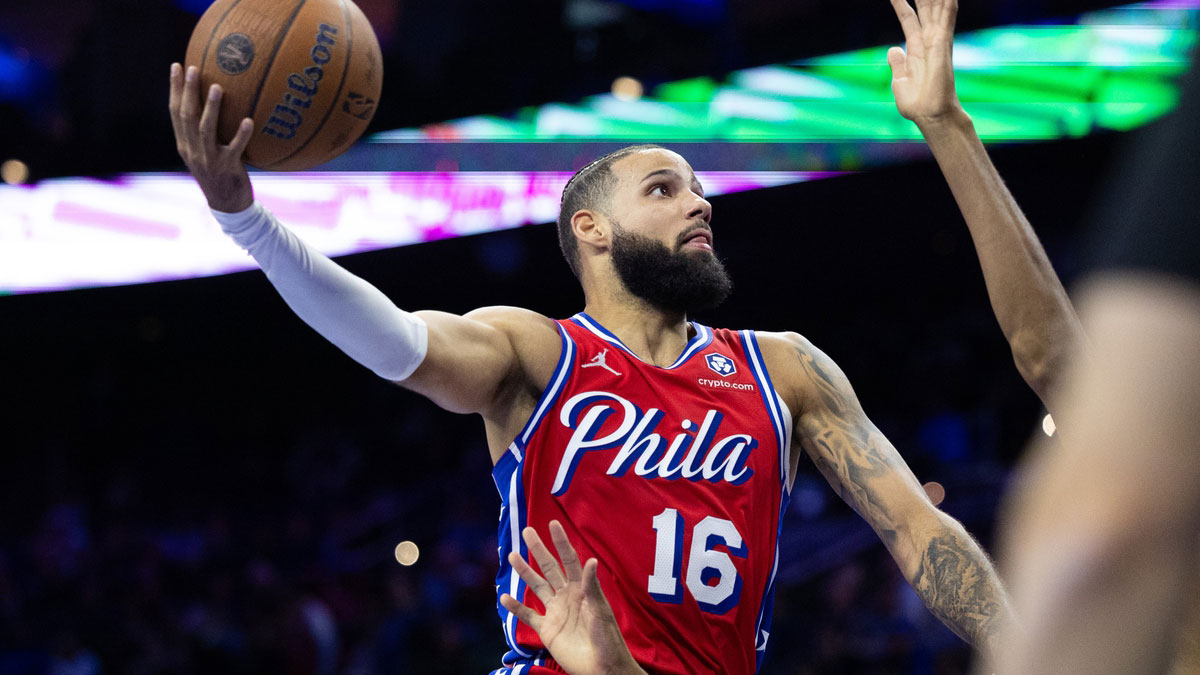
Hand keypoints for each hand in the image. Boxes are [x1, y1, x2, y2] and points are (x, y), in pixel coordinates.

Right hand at [167, 63, 254, 212]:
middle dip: (188, 91)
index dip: (175, 89)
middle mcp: (192, 151)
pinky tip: (249, 120)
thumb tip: (218, 101)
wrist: (228, 206)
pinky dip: (242, 134)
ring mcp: (209, 160)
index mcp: (184, 145)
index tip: (176, 66)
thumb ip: (207, 131)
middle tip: (193, 68)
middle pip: (186, 116)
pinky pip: (235, 148)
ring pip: (205, 130)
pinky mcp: (227, 168)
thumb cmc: (221, 173)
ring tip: (218, 87)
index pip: (175, 112)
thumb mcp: (207, 152)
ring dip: (211, 107)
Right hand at [499, 521, 646, 674]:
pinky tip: (505, 598)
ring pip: (537, 587)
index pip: (570, 560)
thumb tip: (590, 560)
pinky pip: (529, 616)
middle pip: (550, 568)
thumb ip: (592, 587)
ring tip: (512, 556)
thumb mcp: (600, 611)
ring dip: (525, 572)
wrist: (602, 668)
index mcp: (582, 589)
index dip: (561, 542)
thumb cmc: (607, 639)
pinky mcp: (547, 630)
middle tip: (527, 531)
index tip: (553, 524)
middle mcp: (567, 596)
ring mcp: (556, 612)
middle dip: (538, 550)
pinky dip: (516, 607)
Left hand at [886, 0, 965, 127]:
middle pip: (924, 7)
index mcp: (916, 48)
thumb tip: (893, 50)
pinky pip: (947, 15)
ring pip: (937, 7)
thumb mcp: (900, 81)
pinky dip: (948, 2)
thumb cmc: (917, 104)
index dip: (901, 4)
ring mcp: (937, 40)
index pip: (908, 18)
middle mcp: (928, 40)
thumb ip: (898, 64)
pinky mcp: (943, 42)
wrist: (929, 116)